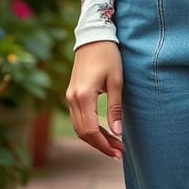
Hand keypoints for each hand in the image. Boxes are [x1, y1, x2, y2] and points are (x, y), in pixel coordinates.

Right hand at [66, 41, 124, 158]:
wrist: (94, 36)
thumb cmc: (108, 55)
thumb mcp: (116, 81)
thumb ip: (115, 108)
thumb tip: (118, 132)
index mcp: (83, 96)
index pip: (91, 131)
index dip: (104, 145)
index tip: (118, 152)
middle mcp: (72, 98)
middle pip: (83, 133)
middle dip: (101, 145)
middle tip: (119, 152)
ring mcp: (70, 96)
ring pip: (79, 127)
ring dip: (95, 138)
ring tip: (114, 144)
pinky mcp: (71, 93)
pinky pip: (78, 118)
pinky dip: (89, 128)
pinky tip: (103, 131)